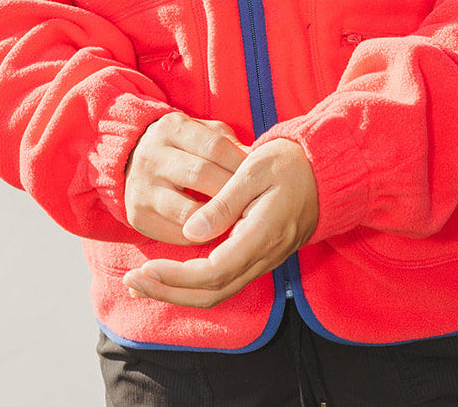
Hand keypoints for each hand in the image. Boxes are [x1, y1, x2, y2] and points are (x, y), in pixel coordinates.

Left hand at [123, 138, 318, 307]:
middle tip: (132, 282)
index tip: (147, 267)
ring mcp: (263, 260)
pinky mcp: (259, 256)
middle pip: (211, 293)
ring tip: (142, 283)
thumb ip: (224, 203)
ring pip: (217, 292)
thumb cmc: (289, 163)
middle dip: (169, 292)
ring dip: (178, 292)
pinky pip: (224, 281)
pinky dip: (194, 283)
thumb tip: (192, 231)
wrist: (325, 170)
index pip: (214, 273)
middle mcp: (263, 257)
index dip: (177, 277)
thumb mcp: (254, 170)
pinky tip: (171, 274)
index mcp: (261, 236)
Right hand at [124, 111, 248, 244]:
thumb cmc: (182, 147)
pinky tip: (217, 233)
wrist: (131, 161)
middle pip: (201, 176)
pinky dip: (201, 236)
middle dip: (232, 192)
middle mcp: (152, 156)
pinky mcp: (138, 216)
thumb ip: (227, 143)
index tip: (260, 178)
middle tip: (255, 204)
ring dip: (218, 219)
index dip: (241, 164)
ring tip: (239, 222)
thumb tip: (256, 161)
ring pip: (188, 210)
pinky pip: (176, 232)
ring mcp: (142, 187)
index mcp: (172, 128)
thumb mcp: (202, 132)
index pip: (215, 146)